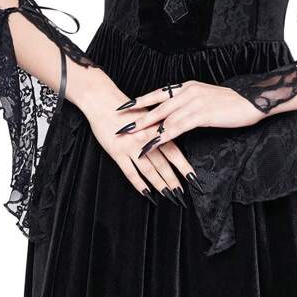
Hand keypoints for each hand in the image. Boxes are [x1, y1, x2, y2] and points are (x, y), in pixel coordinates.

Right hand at [72, 68, 203, 205]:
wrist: (103, 101)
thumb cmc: (127, 109)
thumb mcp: (148, 115)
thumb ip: (161, 129)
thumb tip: (175, 140)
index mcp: (155, 130)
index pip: (174, 152)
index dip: (184, 167)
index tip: (194, 180)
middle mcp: (145, 140)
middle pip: (163, 164)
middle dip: (174, 180)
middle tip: (183, 195)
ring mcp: (130, 147)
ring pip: (148, 170)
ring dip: (159, 184)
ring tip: (168, 196)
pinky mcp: (116, 152)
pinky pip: (129, 172)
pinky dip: (138, 184)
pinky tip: (146, 193)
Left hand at [117, 79, 264, 161]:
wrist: (253, 100)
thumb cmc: (231, 103)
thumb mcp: (206, 99)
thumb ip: (190, 104)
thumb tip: (176, 114)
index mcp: (187, 86)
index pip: (158, 93)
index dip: (140, 100)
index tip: (123, 107)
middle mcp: (187, 91)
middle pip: (156, 106)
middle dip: (137, 117)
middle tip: (120, 126)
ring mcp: (194, 102)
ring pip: (164, 117)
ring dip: (146, 129)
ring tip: (131, 139)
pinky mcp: (202, 114)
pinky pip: (177, 127)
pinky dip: (162, 136)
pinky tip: (152, 144)